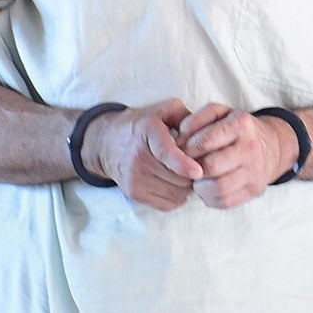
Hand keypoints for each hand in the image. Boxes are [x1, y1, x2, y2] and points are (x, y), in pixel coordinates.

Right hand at [81, 99, 203, 210]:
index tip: (198, 172)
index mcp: (148, 131)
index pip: (164, 152)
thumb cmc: (144, 124)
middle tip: (198, 163)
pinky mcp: (134, 194)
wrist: (108, 143)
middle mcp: (138, 157)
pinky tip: (176, 181)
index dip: (182, 164)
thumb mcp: (164, 109)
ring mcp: (134, 179)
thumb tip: (203, 133)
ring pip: (175, 192)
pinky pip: (168, 203)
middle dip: (194, 172)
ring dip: (187, 184)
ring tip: (186, 171)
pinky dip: (178, 195)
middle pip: (176, 176)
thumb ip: (186, 115)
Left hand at [180, 105, 297, 208]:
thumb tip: (179, 140)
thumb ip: (196, 119)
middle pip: (210, 167)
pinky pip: (225, 202)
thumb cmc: (237, 130)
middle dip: (192, 169)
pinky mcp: (255, 190)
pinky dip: (210, 198)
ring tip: (199, 178)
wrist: (272, 146)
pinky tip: (209, 188)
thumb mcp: (220, 113)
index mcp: (241, 124)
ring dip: (200, 186)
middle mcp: (251, 148)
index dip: (186, 149)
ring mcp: (255, 171)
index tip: (182, 151)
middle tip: (189, 167)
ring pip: (217, 188)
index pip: (205, 142)